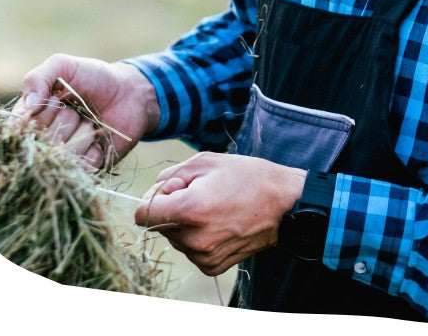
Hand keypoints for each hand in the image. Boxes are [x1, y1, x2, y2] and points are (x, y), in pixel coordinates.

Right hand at [15, 54, 159, 168]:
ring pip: (64, 157)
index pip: (21, 129)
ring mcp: (64, 158)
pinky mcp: (85, 170)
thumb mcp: (63, 66)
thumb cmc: (94, 77)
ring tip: (90, 122)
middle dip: (66, 120)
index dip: (41, 115)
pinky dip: (95, 151)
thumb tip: (28, 107)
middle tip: (78, 109)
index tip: (57, 100)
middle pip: (44, 143)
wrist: (130, 92)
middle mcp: (43, 142)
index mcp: (30, 120)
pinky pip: (83, 169)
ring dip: (82, 134)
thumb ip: (38, 78)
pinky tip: (100, 140)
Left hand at [135, 152, 305, 275]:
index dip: (154, 199)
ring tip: (216, 208)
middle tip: (203, 194)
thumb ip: (173, 174)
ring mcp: (203, 256)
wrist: (285, 204)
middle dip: (174, 209)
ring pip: (176, 239)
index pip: (143, 215)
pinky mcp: (212, 266)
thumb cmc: (250, 177)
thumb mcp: (209, 161)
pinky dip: (200, 238)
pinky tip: (221, 224)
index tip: (172, 191)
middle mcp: (193, 238)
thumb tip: (157, 191)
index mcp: (190, 209)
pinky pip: (192, 251)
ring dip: (187, 225)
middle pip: (161, 226)